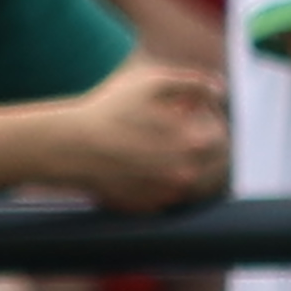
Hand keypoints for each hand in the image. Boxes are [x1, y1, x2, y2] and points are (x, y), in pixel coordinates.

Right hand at [56, 54, 230, 208]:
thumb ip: (193, 82)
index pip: (222, 134)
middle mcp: (187, 174)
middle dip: (200, 144)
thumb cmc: (109, 110)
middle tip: (176, 129)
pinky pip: (170, 196)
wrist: (69, 147)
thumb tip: (220, 88)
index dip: (208, 119)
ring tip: (157, 145)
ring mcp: (169, 195)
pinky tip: (143, 163)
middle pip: (213, 162)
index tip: (189, 111)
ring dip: (185, 164)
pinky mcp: (150, 208)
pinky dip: (164, 181)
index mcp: (194, 143)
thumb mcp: (152, 83)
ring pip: (193, 181)